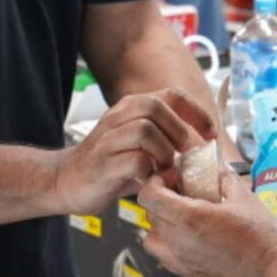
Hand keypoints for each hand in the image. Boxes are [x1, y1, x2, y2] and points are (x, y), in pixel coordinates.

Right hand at [55, 88, 216, 215]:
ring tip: (165, 169)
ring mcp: (108, 139)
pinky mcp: (102, 164)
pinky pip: (134, 160)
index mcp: (132, 107)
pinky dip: (150, 172)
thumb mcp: (140, 146)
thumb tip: (205, 150)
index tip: (211, 135)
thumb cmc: (110, 166)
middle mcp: (119, 117)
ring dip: (164, 152)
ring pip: (146, 129)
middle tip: (186, 155)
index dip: (197, 113)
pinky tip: (150, 182)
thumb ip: (166, 142)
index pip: (172, 94)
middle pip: (157, 107)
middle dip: (179, 131)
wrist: (64, 181)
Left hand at [139, 168, 276, 276]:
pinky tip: (189, 236)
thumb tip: (217, 169)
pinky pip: (164, 256)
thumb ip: (225, 179)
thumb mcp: (244, 197)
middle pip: (149, 214)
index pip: (149, 196)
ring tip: (180, 215)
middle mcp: (178, 242)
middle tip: (179, 191)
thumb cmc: (261, 239)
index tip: (172, 177)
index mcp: (189, 218)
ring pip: (151, 239)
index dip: (155, 181)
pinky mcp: (188, 276)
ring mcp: (181, 262)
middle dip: (159, 198)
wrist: (271, 276)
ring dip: (159, 223)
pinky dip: (167, 243)